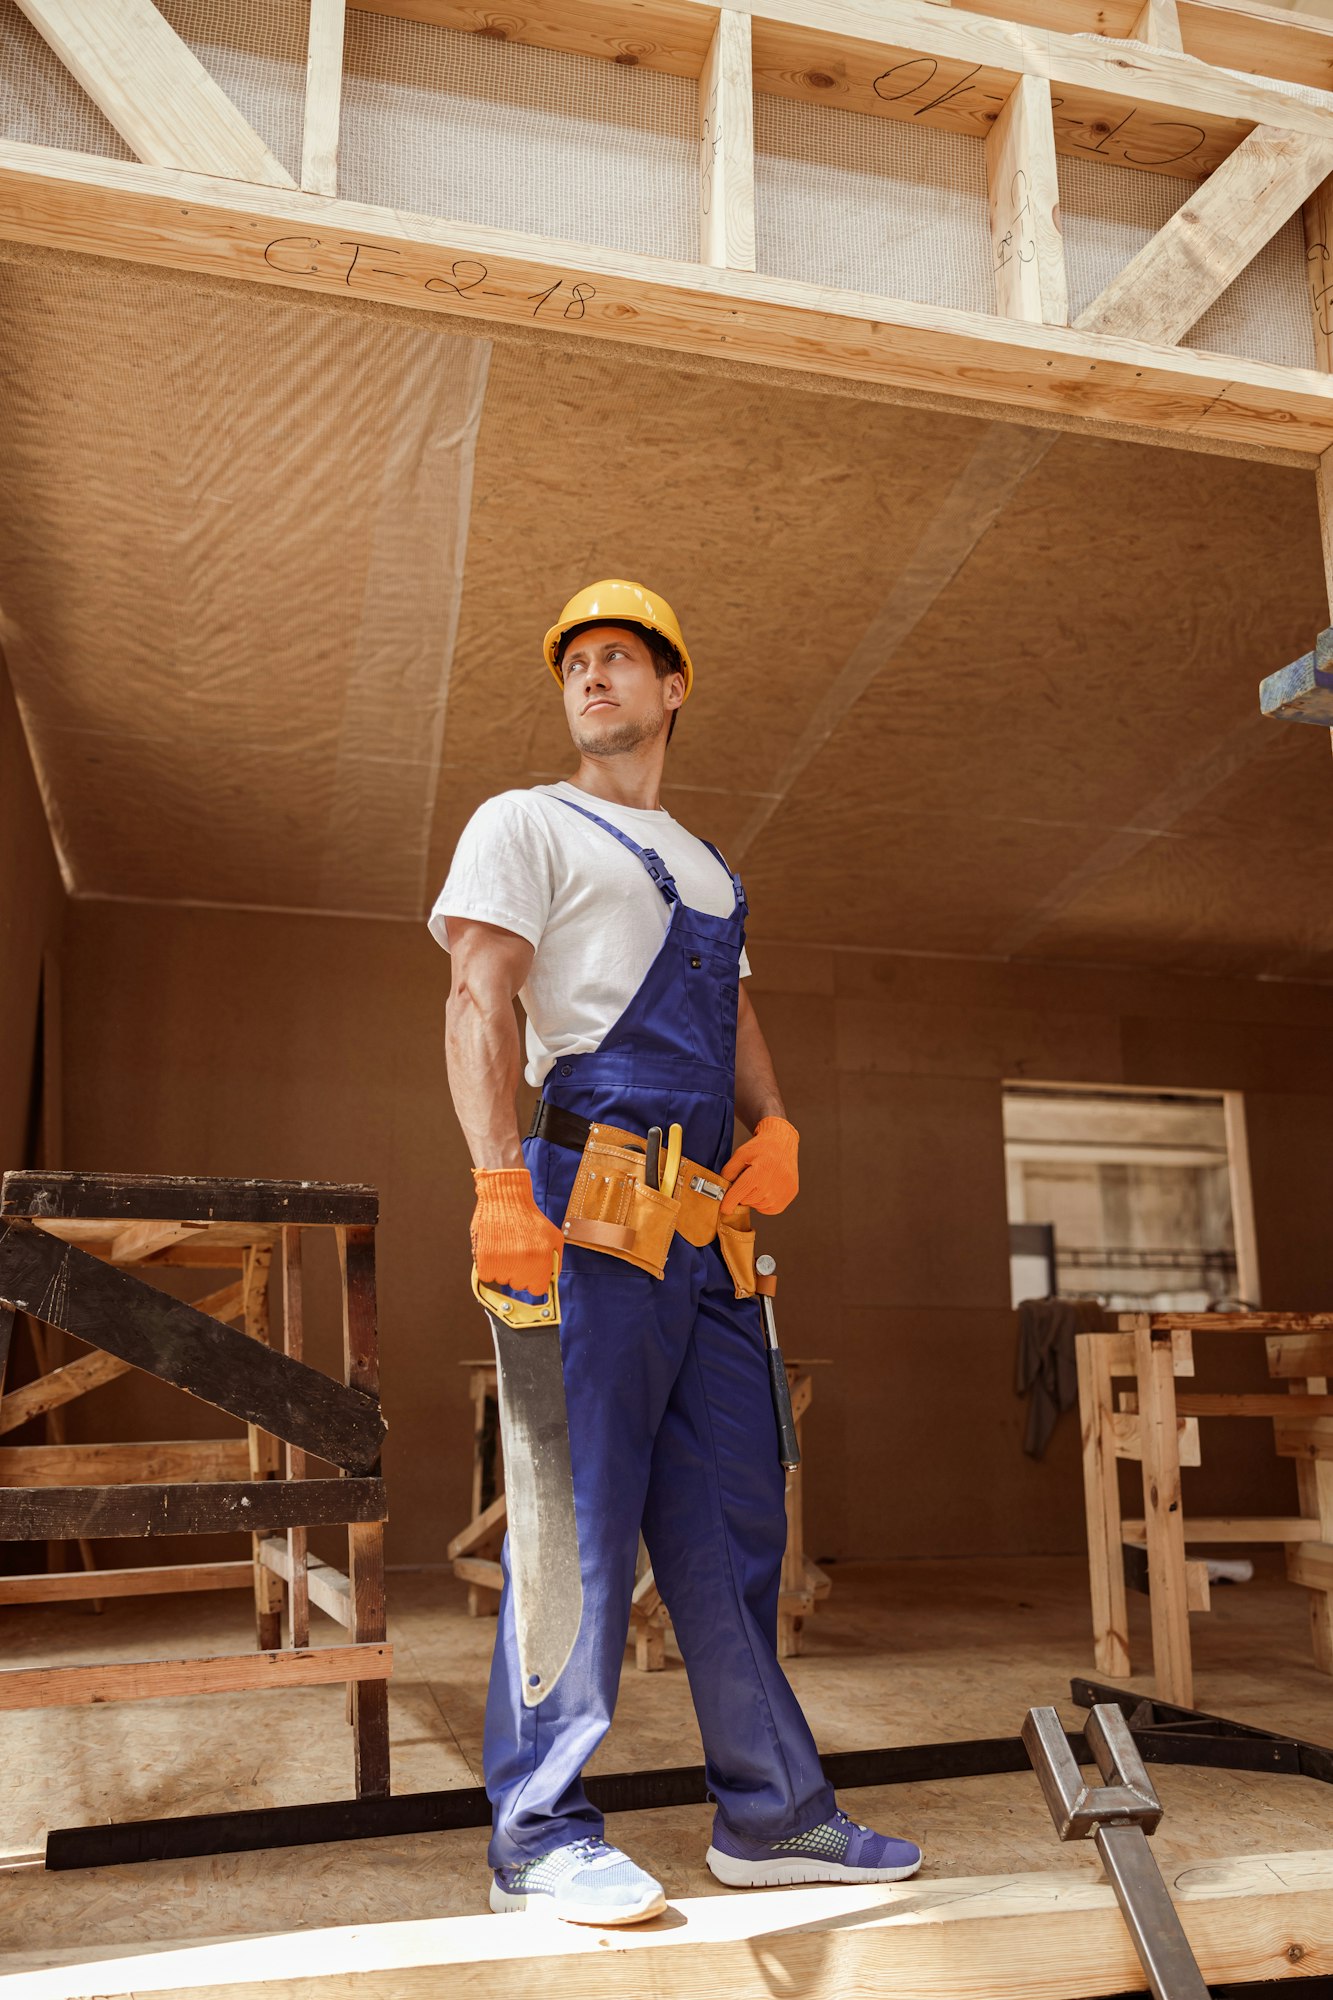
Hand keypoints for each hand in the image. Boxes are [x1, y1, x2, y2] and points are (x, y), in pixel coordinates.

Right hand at [471, 1168, 563, 1295]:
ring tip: (506, 1246)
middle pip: (519, 1285)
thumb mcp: (554, 1237)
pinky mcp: (485, 1259)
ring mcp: (503, 1262)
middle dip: (519, 1273)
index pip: (537, 1289)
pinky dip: (488, 1266)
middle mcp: (523, 1263)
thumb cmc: (530, 1218)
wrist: (505, 1199)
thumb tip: (551, 1281)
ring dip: (503, 1268)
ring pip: (502, 1280)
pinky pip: (486, 1276)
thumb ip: (555, 1261)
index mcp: (542, 1260)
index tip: (531, 1272)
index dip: (534, 1280)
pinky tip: (495, 1249)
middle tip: (517, 1252)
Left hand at [721, 1116, 798, 1214]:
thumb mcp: (739, 1154)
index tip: (724, 1209)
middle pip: (748, 1200)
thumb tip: (722, 1190)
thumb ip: (728, 1172)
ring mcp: (783, 1190)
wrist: (782, 1142)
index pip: (740, 1192)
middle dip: (742, 1194)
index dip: (730, 1202)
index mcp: (760, 1170)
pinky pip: (770, 1209)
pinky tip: (766, 1188)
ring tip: (759, 1181)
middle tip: (747, 1180)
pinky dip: (765, 1202)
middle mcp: (773, 1182)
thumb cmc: (761, 1148)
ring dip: (754, 1198)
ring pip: (758, 1205)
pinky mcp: (789, 1195)